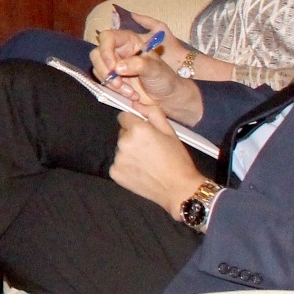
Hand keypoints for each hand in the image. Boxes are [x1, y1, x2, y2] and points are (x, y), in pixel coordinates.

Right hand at [92, 20, 202, 125]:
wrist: (167, 98)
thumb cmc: (165, 79)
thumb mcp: (156, 70)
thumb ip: (138, 65)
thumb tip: (117, 67)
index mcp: (130, 42)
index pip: (108, 37)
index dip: (105, 50)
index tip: (113, 67)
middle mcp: (119, 52)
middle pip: (97, 54)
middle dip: (106, 71)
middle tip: (118, 84)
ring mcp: (115, 66)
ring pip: (98, 69)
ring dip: (111, 83)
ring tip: (130, 92)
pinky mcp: (113, 79)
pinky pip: (103, 82)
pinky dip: (114, 90)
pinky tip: (130, 94)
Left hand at [108, 85, 207, 214]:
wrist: (179, 189)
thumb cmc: (178, 159)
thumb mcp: (170, 131)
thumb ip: (152, 113)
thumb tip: (137, 104)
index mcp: (138, 129)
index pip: (124, 116)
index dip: (135, 123)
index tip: (144, 132)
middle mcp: (124, 142)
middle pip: (122, 133)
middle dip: (132, 137)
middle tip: (149, 149)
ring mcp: (117, 158)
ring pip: (120, 148)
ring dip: (129, 152)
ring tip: (147, 162)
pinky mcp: (114, 173)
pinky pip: (118, 163)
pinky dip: (126, 166)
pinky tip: (141, 171)